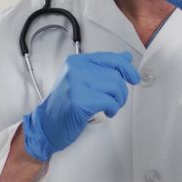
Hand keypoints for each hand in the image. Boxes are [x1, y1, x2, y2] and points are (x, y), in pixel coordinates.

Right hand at [22, 52, 140, 160]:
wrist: (48, 123)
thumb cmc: (65, 104)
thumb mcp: (81, 80)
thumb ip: (102, 68)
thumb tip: (124, 57)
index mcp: (76, 62)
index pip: (110, 58)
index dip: (126, 68)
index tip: (133, 77)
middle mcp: (75, 70)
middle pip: (115, 75)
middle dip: (121, 91)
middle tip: (116, 100)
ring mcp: (76, 85)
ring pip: (115, 88)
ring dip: (118, 101)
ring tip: (110, 106)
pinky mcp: (80, 102)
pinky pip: (109, 102)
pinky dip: (112, 109)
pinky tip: (106, 112)